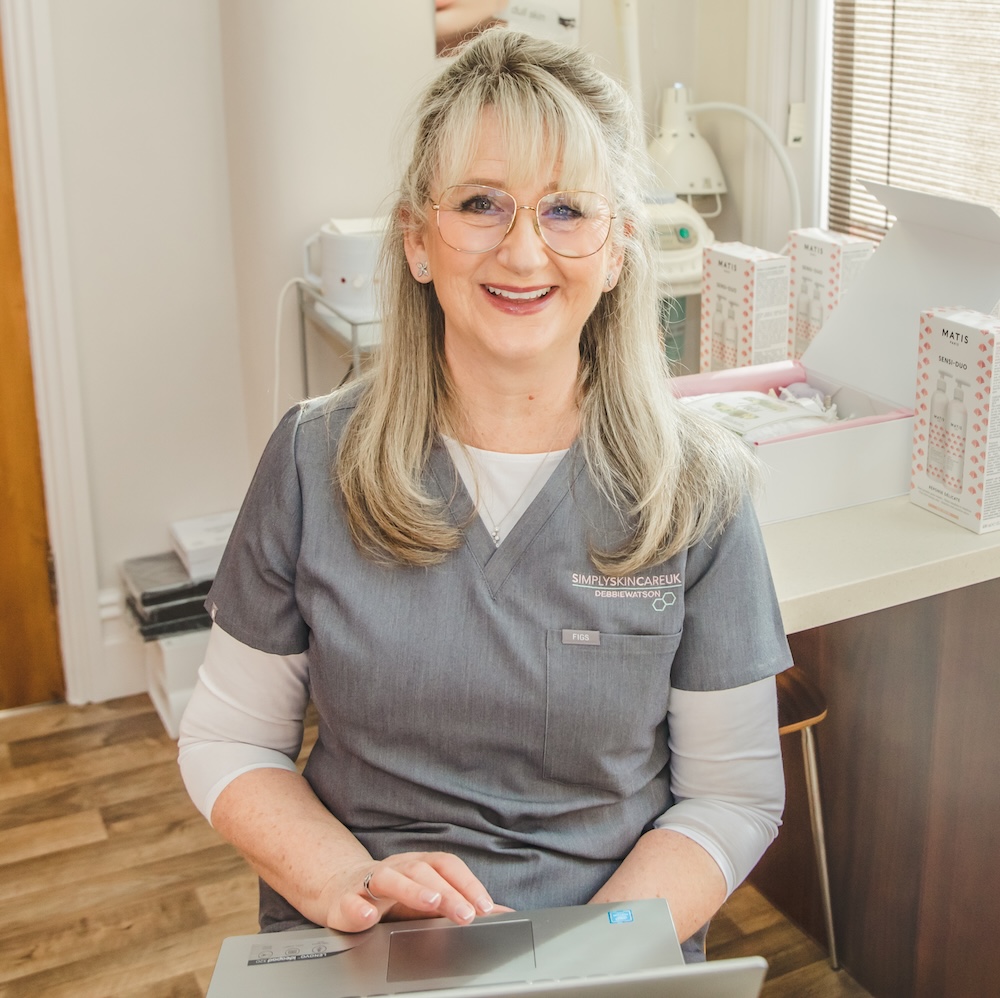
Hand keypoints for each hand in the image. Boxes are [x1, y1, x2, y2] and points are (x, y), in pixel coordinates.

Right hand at [319, 851, 505, 931]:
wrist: (340, 888)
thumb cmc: (392, 895)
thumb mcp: (427, 898)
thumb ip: (460, 904)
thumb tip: (504, 913)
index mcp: (419, 865)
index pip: (447, 866)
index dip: (467, 883)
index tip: (486, 906)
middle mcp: (397, 868)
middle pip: (422, 872)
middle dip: (447, 892)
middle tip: (467, 915)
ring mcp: (369, 881)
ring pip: (389, 878)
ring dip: (411, 890)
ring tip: (430, 903)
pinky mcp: (344, 899)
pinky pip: (349, 901)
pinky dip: (358, 908)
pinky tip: (368, 917)